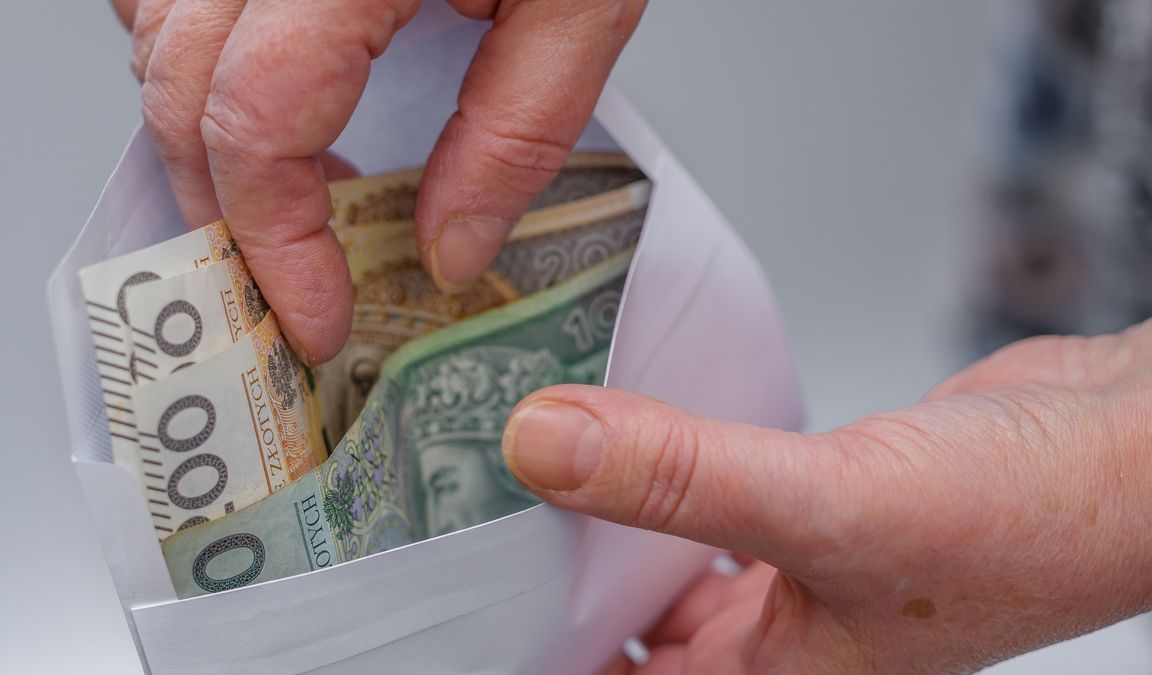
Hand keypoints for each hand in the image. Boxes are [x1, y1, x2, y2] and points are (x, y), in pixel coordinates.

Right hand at [110, 0, 645, 363]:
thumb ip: (516, 131)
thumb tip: (448, 251)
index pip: (258, 121)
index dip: (275, 243)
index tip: (315, 318)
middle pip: (180, 90)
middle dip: (228, 211)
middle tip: (289, 281)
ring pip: (154, 35)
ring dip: (203, 135)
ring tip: (288, 194)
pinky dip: (191, 53)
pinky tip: (256, 87)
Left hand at [502, 325, 1151, 672]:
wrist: (1131, 449)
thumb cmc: (1036, 519)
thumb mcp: (838, 509)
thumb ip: (685, 476)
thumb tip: (545, 444)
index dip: (533, 649)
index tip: (457, 606)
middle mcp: (775, 643)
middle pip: (623, 631)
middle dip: (550, 582)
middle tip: (465, 514)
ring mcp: (793, 577)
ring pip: (661, 560)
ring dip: (602, 519)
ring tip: (522, 463)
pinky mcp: (808, 512)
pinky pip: (706, 503)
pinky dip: (663, 474)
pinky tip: (625, 432)